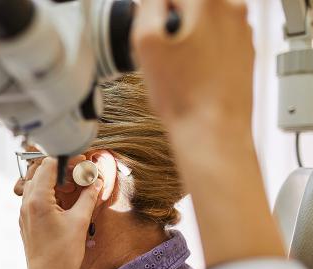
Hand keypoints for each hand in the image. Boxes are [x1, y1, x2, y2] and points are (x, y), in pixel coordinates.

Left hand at [19, 158, 102, 268]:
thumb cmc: (62, 254)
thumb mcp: (79, 222)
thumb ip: (88, 197)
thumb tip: (96, 182)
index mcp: (38, 199)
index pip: (49, 165)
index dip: (67, 159)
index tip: (82, 162)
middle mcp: (27, 203)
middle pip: (40, 172)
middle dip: (61, 168)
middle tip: (80, 173)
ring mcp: (24, 213)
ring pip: (36, 185)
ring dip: (55, 181)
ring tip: (73, 188)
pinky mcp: (26, 221)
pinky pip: (35, 198)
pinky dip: (49, 194)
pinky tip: (64, 203)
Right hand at [132, 0, 284, 266]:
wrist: (212, 133)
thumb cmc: (184, 97)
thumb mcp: (146, 41)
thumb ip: (147, 7)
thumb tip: (150, 1)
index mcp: (208, 1)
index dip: (152, 11)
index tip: (146, 25)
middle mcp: (232, 9)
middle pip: (190, 3)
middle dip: (170, 18)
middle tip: (159, 47)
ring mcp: (242, 32)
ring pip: (203, 20)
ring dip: (185, 34)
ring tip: (173, 65)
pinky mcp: (244, 53)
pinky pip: (215, 40)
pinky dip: (200, 50)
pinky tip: (189, 75)